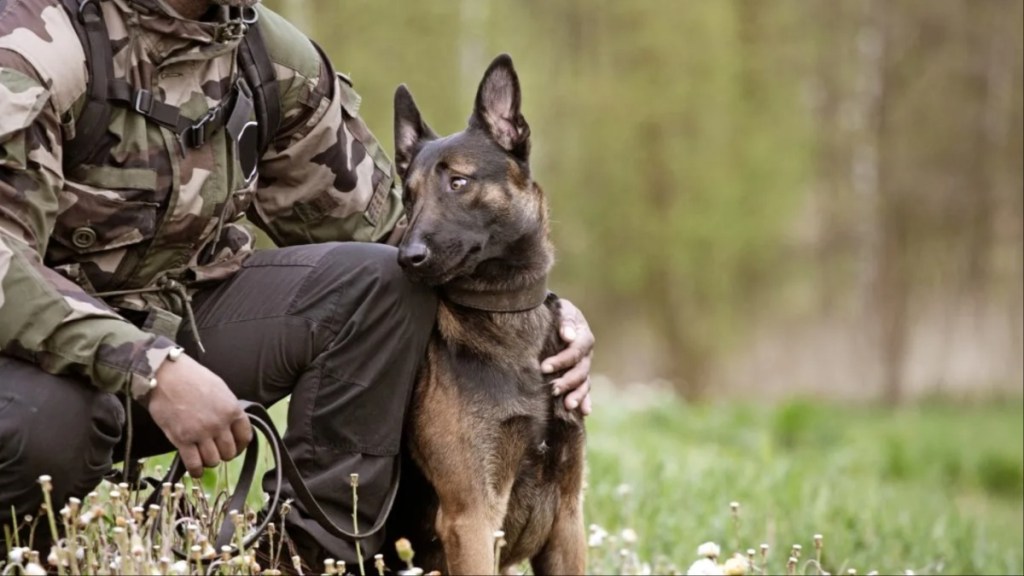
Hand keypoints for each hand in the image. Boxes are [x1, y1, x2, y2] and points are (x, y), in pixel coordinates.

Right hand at [144, 353, 252, 476]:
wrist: (166, 375)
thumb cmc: (191, 378)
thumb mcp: (219, 389)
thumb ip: (227, 409)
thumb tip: (230, 425)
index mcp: (232, 409)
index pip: (245, 437)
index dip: (240, 446)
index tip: (234, 448)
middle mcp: (220, 423)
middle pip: (229, 453)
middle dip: (223, 453)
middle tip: (214, 450)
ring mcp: (201, 433)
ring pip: (213, 460)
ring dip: (208, 461)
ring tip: (202, 455)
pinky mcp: (182, 439)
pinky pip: (194, 464)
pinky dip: (196, 470)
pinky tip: (195, 469)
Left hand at [542, 298, 594, 414]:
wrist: (554, 316)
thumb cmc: (556, 312)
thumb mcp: (562, 310)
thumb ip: (565, 321)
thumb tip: (568, 335)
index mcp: (584, 338)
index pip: (575, 352)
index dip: (561, 361)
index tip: (544, 367)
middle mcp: (586, 355)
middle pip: (581, 371)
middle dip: (567, 381)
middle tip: (553, 389)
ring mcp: (583, 367)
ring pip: (584, 384)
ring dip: (577, 395)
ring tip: (568, 406)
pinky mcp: (578, 377)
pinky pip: (584, 390)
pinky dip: (585, 401)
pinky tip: (585, 412)